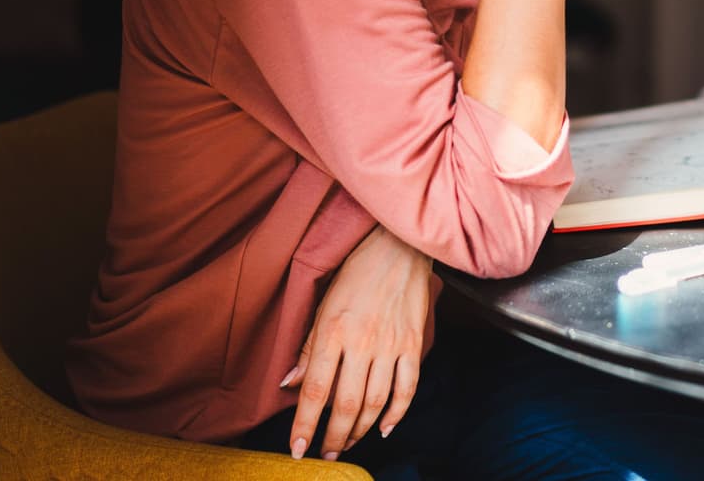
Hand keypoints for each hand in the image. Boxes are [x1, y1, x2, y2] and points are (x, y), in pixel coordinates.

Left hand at [279, 225, 434, 459]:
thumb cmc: (356, 272)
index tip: (297, 447)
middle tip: (325, 455)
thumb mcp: (323, 304)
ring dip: (359, 429)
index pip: (316, 389)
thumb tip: (289, 383)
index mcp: (333, 331)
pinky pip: (407, 387)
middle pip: (345, 403)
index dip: (305, 423)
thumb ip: (308, 347)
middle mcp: (362, 342)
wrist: (399, 247)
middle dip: (333, 436)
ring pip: (375, 402)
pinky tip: (384, 428)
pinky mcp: (414, 344)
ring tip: (348, 443)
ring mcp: (391, 345)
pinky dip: (397, 412)